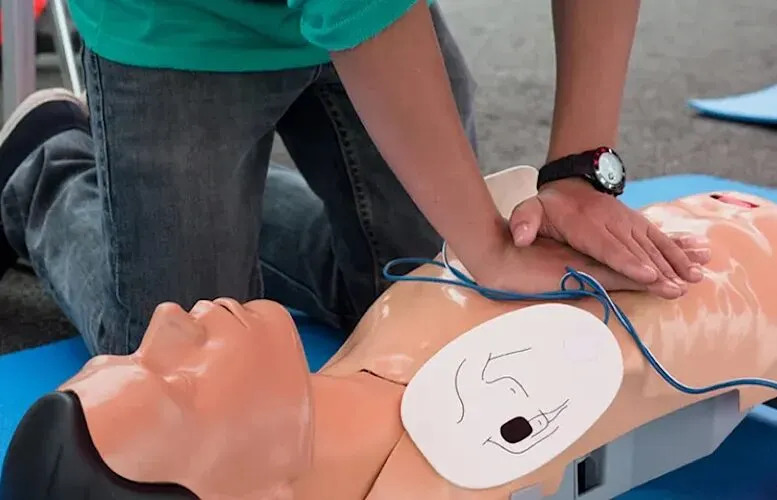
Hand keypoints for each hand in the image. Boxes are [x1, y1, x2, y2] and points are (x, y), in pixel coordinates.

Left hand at [507, 178, 707, 298]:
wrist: (569, 182)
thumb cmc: (548, 204)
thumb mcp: (529, 209)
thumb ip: (523, 222)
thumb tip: (518, 237)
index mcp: (585, 224)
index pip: (608, 247)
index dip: (628, 261)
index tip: (646, 275)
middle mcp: (612, 222)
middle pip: (637, 250)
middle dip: (659, 270)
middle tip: (677, 288)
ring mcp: (628, 221)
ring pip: (653, 244)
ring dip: (674, 262)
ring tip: (693, 279)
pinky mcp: (638, 223)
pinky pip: (660, 237)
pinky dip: (678, 250)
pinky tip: (696, 264)